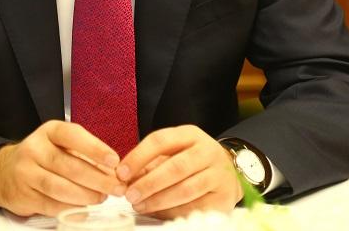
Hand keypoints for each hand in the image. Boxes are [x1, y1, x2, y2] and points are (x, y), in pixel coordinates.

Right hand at [0, 120, 124, 215]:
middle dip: (98, 179)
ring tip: (102, 198)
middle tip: (117, 187)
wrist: (5, 172)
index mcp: (49, 131)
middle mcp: (35, 149)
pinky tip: (84, 208)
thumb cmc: (42, 156)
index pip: (73, 136)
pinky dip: (71, 208)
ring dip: (86, 195)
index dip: (95, 148)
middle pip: (70, 166)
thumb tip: (113, 171)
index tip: (114, 161)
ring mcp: (26, 173)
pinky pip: (51, 205)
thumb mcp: (60, 145)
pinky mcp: (23, 195)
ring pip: (60, 188)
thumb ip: (85, 154)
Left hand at [116, 125, 241, 218]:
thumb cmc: (191, 160)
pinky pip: (197, 207)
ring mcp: (219, 174)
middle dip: (149, 183)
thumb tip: (126, 179)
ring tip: (140, 206)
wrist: (227, 171)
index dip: (138, 156)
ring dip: (159, 200)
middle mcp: (208, 151)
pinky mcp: (225, 197)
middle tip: (129, 195)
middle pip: (175, 167)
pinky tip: (159, 213)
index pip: (161, 140)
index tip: (121, 172)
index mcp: (190, 134)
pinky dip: (174, 212)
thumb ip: (150, 162)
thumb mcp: (173, 151)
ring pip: (186, 189)